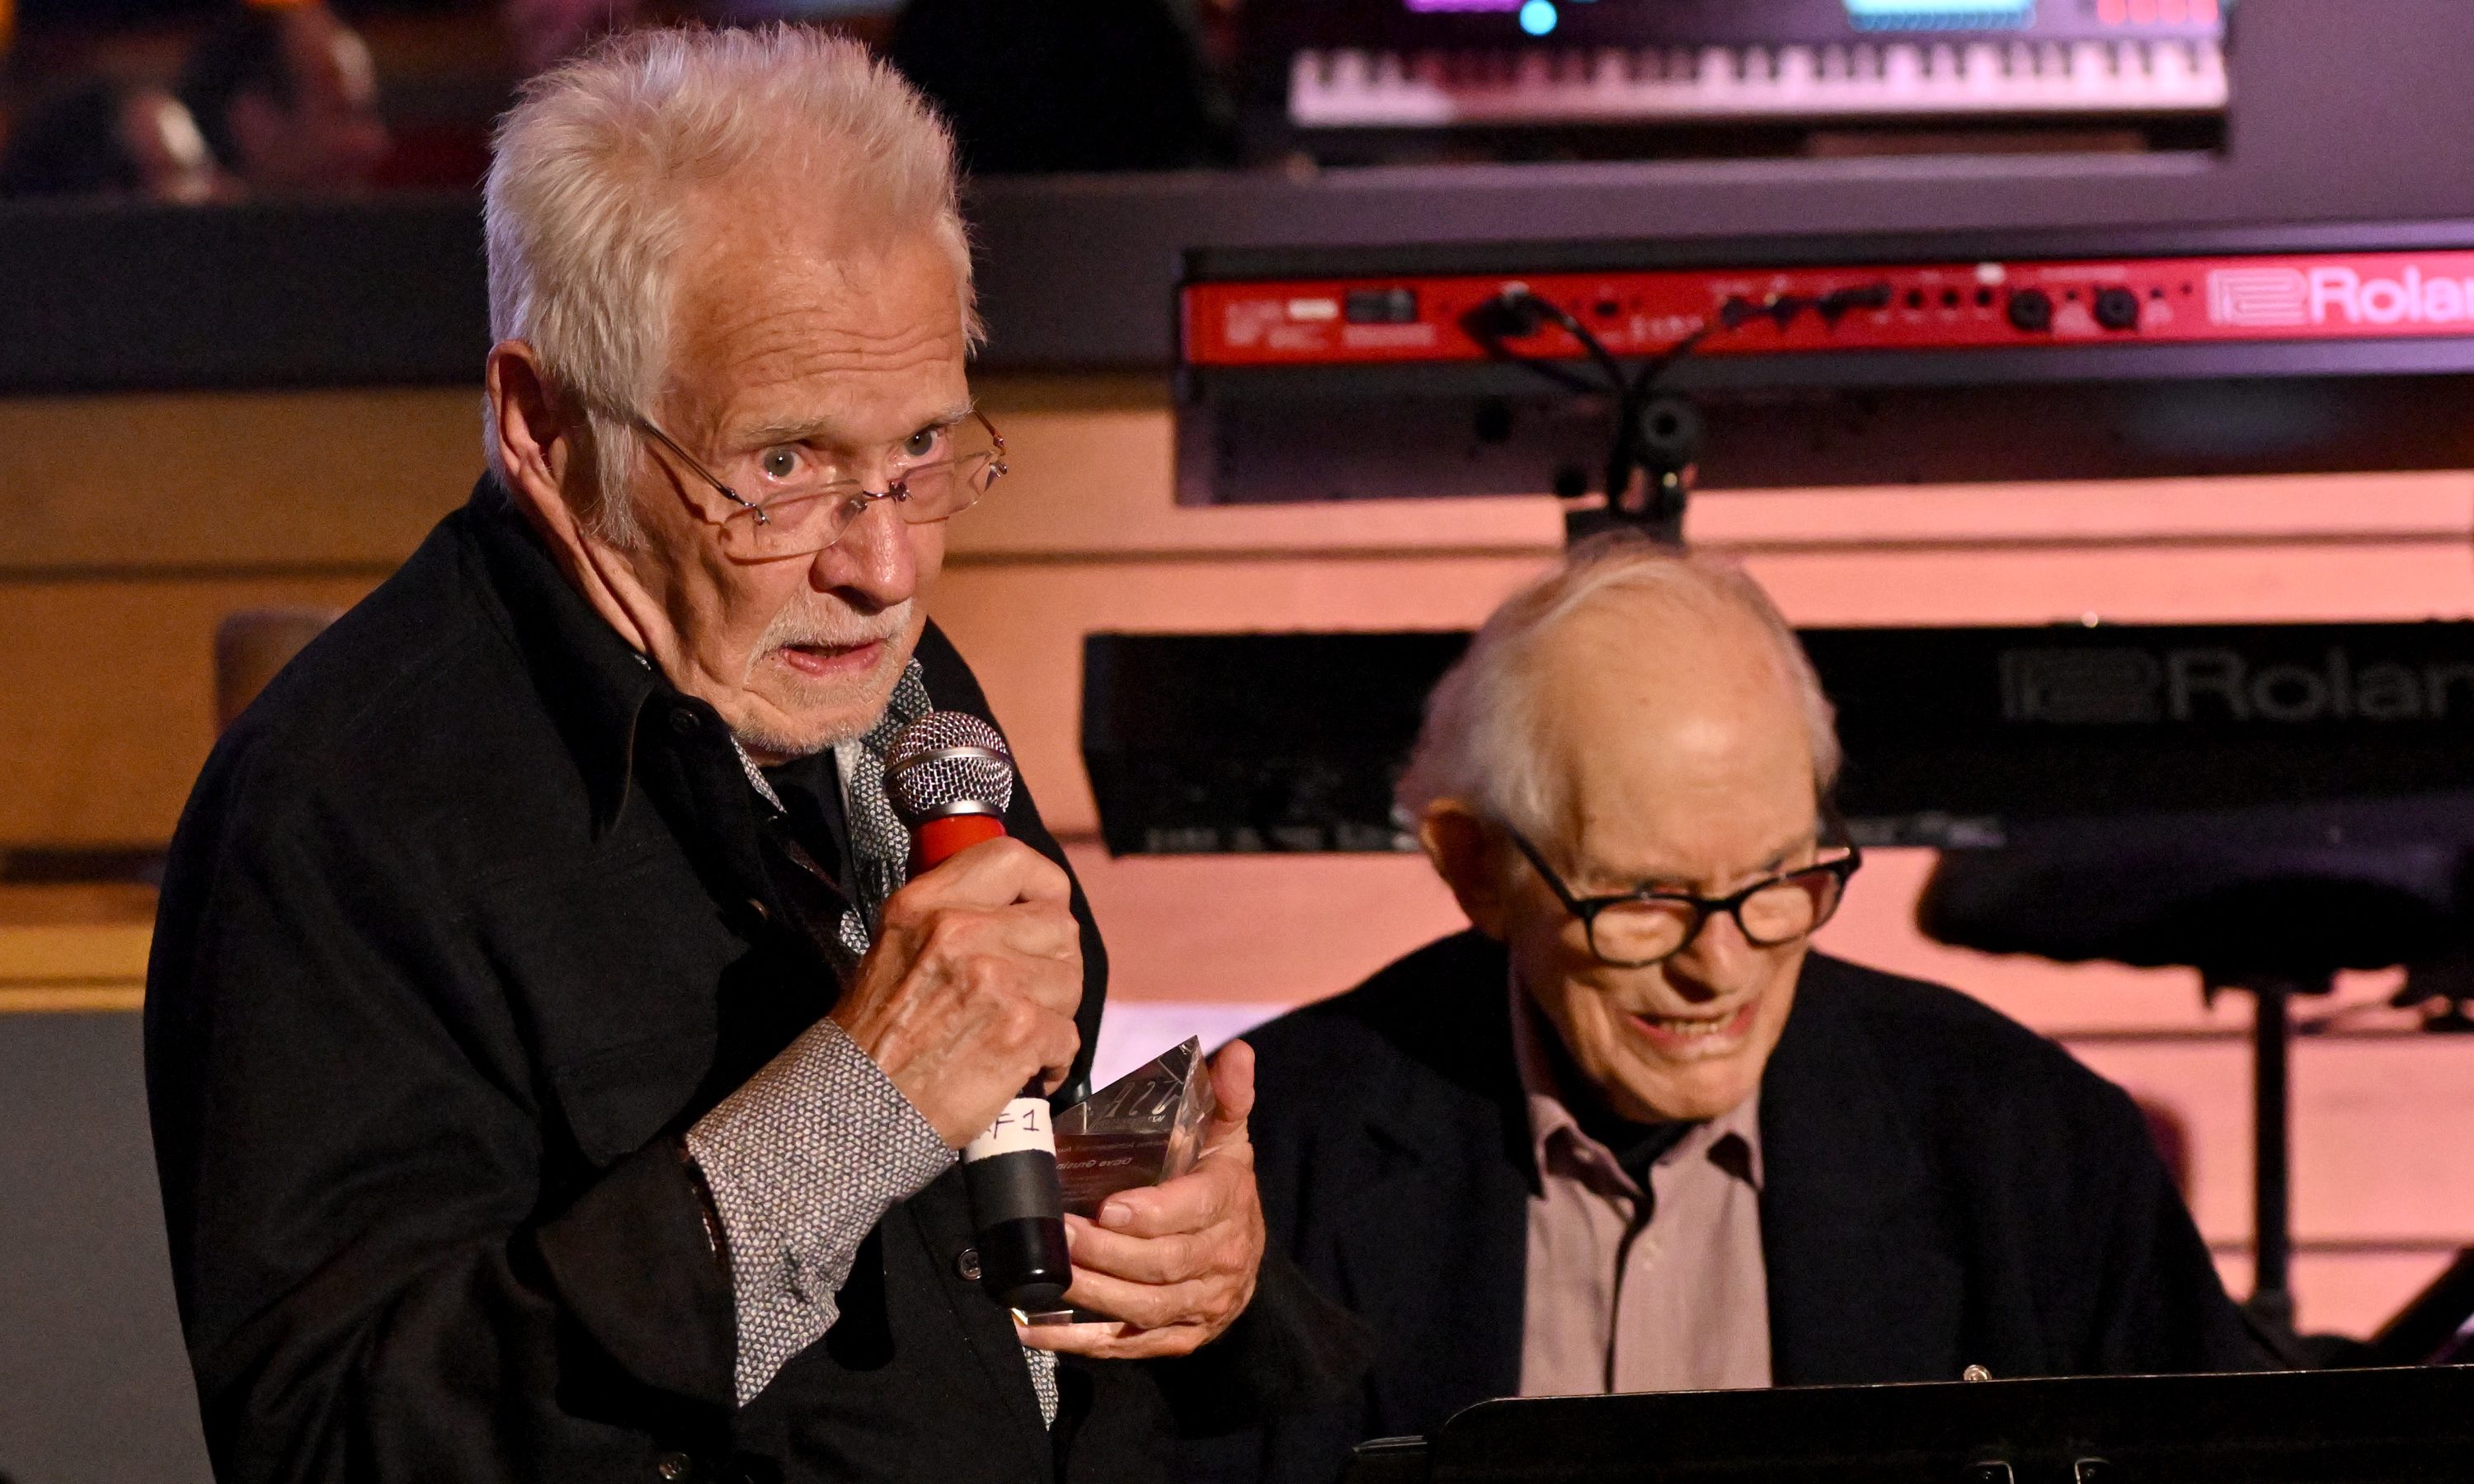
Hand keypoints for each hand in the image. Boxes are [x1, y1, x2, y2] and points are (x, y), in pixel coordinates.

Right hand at [829, 838, 1081, 1147]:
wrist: (858, 1107)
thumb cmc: (876, 1037)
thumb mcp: (894, 947)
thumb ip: (951, 916)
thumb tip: (1015, 907)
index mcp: (927, 904)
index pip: (1012, 859)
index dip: (1043, 886)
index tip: (1044, 908)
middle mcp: (962, 932)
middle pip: (1059, 925)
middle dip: (1053, 962)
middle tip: (1029, 990)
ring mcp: (995, 980)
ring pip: (1071, 981)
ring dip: (1054, 1012)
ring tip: (1018, 1031)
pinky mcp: (1020, 1030)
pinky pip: (1070, 1035)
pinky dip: (1053, 1059)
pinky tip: (1025, 1066)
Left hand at [1021, 1040, 1266, 1359]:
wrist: (1243, 1250)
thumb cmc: (1219, 1182)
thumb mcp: (1227, 1136)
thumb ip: (1226, 1096)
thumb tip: (1237, 1053)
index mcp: (1228, 1203)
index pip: (1192, 1213)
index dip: (1151, 1215)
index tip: (1106, 1208)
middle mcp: (1219, 1260)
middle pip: (1160, 1265)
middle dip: (1105, 1253)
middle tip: (1059, 1232)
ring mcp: (1199, 1304)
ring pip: (1142, 1307)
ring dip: (1090, 1294)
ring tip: (1045, 1275)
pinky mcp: (1177, 1336)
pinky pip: (1128, 1344)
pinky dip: (1080, 1342)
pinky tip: (1036, 1330)